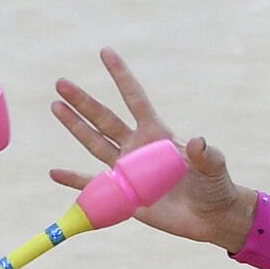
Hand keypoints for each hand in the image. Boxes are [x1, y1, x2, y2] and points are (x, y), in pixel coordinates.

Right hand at [50, 47, 256, 250]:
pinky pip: (92, 186)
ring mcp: (126, 170)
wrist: (209, 216)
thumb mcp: (214, 168)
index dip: (121, 76)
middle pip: (104, 119)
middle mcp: (136, 147)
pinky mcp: (121, 195)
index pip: (134, 99)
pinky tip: (54, 173)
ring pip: (94, 144)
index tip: (105, 52)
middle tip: (61, 83)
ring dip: (74, 126)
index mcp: (156, 134)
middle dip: (83, 101)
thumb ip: (206, 155)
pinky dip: (73, 180)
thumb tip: (198, 141)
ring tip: (55, 106)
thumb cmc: (215, 186)